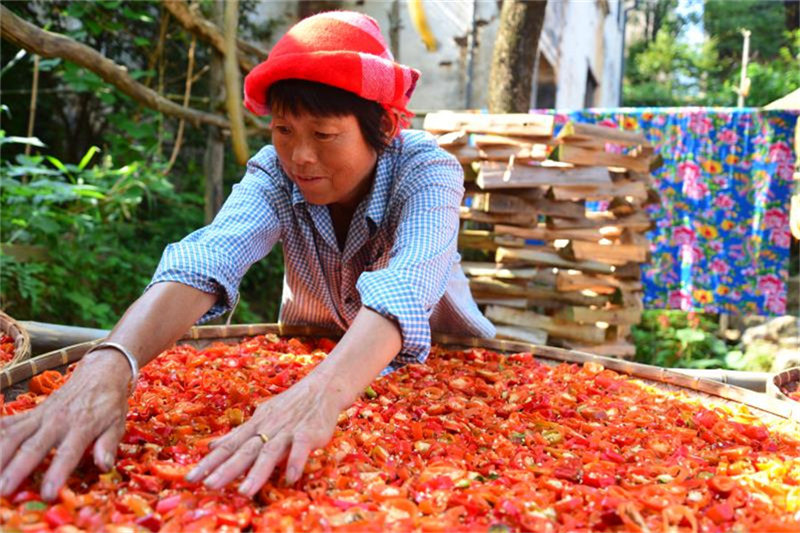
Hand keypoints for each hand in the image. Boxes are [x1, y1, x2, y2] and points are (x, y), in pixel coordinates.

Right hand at [0, 350, 130, 500]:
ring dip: (0, 454)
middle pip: (33, 447)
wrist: (101, 373)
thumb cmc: (109, 404)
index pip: (68, 453)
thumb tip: (104, 466)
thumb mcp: (116, 424)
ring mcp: (41, 415)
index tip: (47, 494)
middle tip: (3, 490)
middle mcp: (57, 421)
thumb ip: (108, 445)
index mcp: (81, 427)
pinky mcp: (32, 412)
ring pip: (14, 435)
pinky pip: (10, 423)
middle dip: (16, 469)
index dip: (57, 473)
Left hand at [185, 371, 344, 497]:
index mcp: (254, 427)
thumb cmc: (290, 406)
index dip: (209, 463)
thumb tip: (211, 446)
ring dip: (257, 472)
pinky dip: (295, 461)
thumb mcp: (260, 417)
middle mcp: (267, 429)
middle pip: (244, 451)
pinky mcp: (308, 432)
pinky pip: (301, 447)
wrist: (322, 388)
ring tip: (245, 492)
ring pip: (270, 451)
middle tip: (208, 486)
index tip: (190, 478)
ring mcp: (287, 430)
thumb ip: (237, 434)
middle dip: (226, 469)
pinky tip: (290, 478)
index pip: (228, 446)